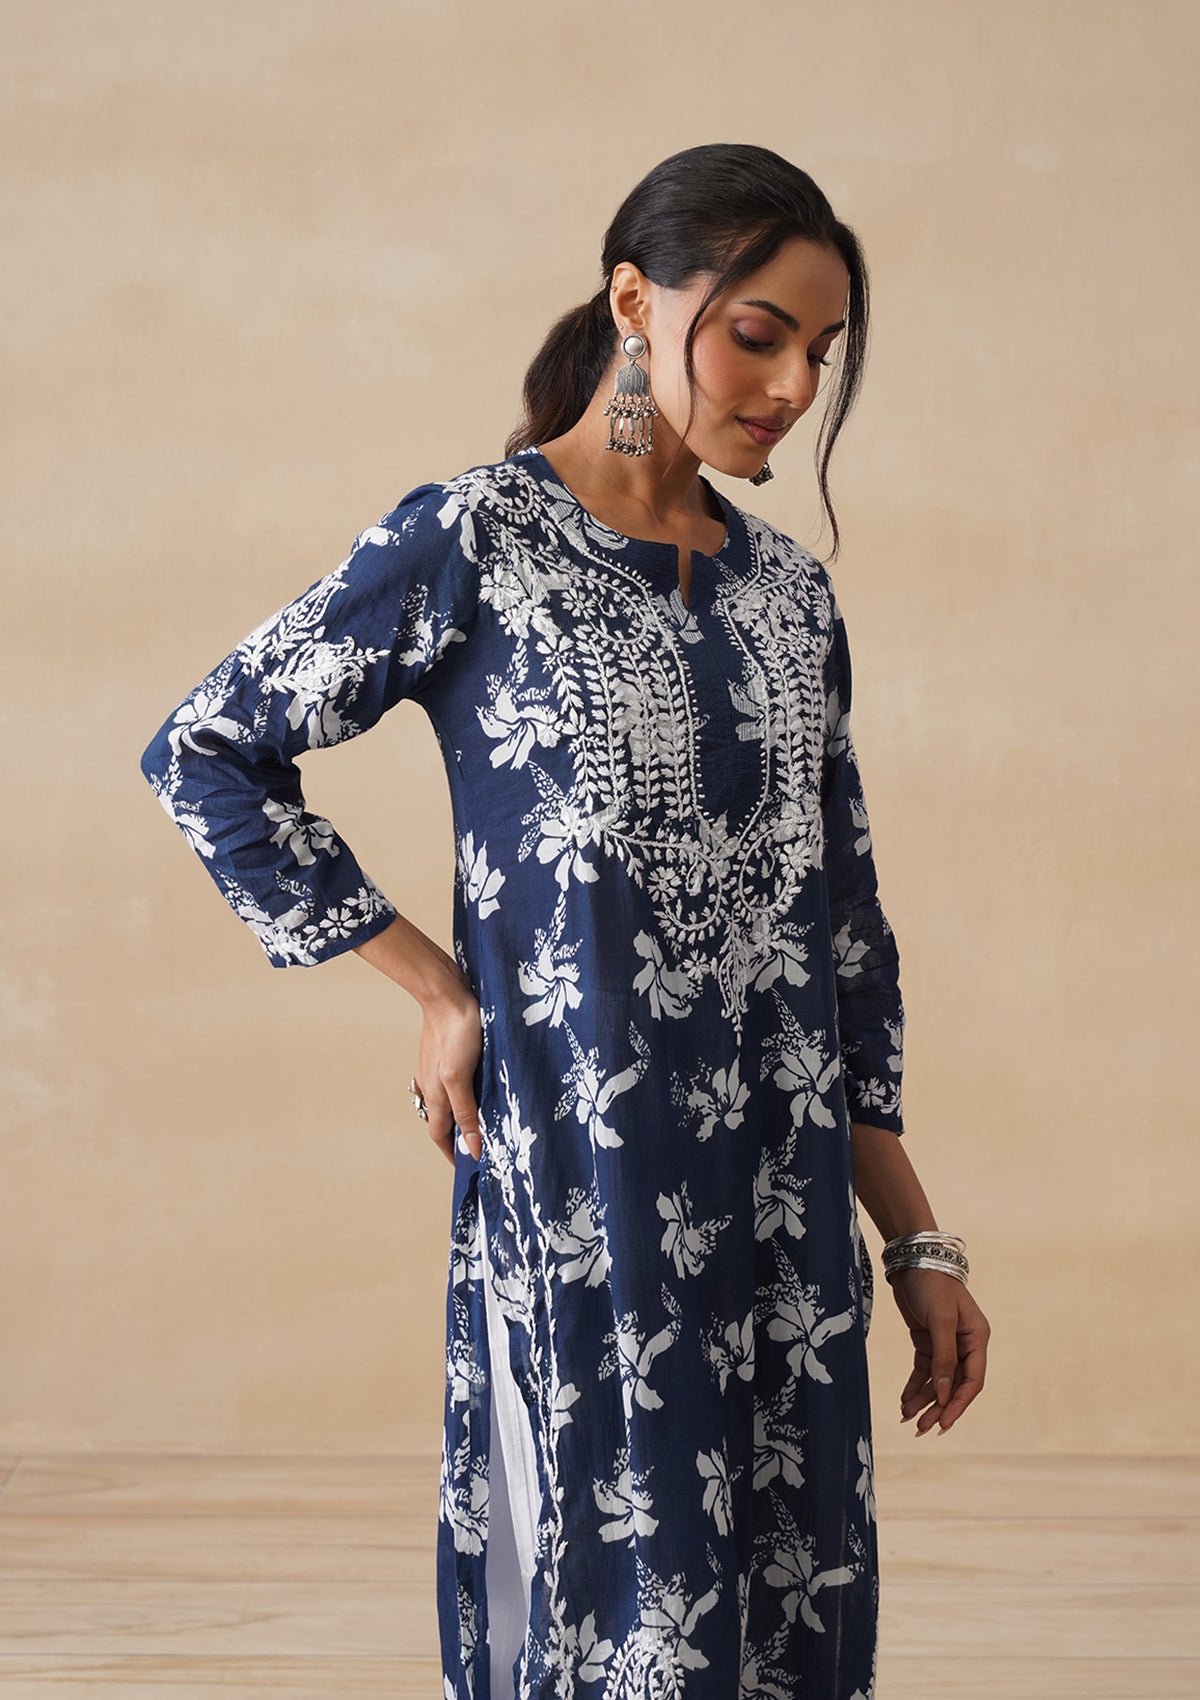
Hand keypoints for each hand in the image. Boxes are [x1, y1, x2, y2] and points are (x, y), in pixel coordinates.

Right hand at [414, 974, 483, 1165]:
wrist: (446, 994)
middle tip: (478, 1146)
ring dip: (461, 1115)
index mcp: (435, 1095)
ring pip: (447, 1100)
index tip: (465, 1166)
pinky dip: (464, 1093)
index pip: (440, 1134)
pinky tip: (478, 1087)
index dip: (452, 1152)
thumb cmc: (455, 1033)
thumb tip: (471, 1148)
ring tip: (481, 1122)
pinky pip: (453, 1082)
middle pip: (443, 1119)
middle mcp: (432, 1085)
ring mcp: (437, 1068)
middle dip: (457, 1136)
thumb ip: (466, 1112)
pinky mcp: (446, 1053)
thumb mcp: (461, 1077)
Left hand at [890, 1267, 989, 1434]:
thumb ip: (943, 1358)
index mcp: (977, 1339)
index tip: (943, 1424)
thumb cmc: (932, 1284)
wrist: (912, 1259)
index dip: (958, 1405)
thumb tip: (944, 1395)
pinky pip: (924, 1370)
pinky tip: (904, 1401)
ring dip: (924, 1399)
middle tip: (921, 1429)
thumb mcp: (940, 1321)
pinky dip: (915, 1385)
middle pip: (954, 1384)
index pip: (972, 1381)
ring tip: (907, 1418)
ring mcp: (946, 1342)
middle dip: (937, 1407)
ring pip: (937, 1380)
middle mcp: (964, 1343)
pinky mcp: (927, 1339)